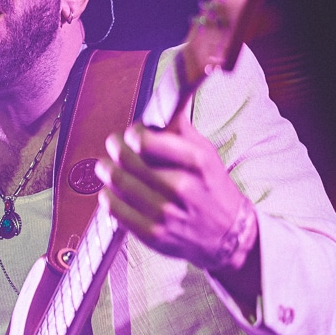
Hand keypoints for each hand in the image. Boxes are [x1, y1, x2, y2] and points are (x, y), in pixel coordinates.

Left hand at [95, 111, 256, 271]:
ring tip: (110, 166)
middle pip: (125, 159)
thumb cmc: (212, 187)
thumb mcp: (206, 152)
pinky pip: (113, 208)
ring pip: (115, 182)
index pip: (144, 140)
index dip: (132, 133)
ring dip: (107, 169)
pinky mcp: (152, 234)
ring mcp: (165, 213)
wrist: (228, 236)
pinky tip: (113, 191)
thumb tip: (163, 98)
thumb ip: (180, 127)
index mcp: (195, 162)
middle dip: (115, 147)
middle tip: (115, 145)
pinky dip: (108, 195)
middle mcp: (180, 188)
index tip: (133, 134)